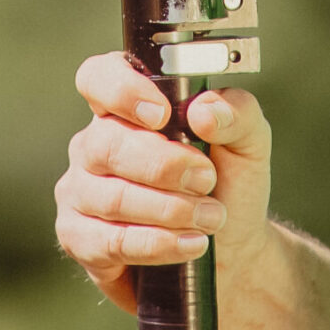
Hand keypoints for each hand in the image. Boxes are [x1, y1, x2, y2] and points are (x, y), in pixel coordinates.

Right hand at [54, 52, 274, 311]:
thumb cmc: (231, 184)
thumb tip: (202, 111)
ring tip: (211, 217)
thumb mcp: (249, 141)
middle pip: (106, 144)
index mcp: (127, 107)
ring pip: (111, 197)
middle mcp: (94, 144)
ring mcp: (81, 192)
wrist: (234, 251)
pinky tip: (190, 243)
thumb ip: (236, 113)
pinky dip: (156, 243)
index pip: (98, 78)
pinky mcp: (80, 239)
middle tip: (207, 179)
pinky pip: (109, 241)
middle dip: (164, 165)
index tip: (162, 115)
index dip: (121, 91)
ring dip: (169, 209)